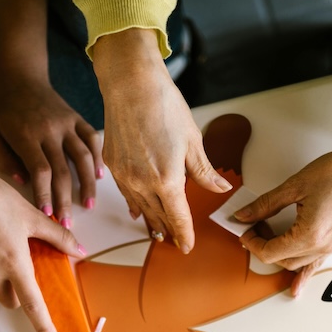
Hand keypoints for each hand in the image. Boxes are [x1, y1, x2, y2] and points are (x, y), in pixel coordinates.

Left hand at [0, 75, 102, 227]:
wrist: (20, 73)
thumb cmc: (0, 106)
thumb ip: (2, 157)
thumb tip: (21, 181)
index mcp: (26, 134)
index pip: (41, 170)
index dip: (45, 194)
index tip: (46, 214)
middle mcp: (49, 129)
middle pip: (63, 170)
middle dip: (65, 199)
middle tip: (66, 224)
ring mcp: (66, 123)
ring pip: (82, 157)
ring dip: (87, 184)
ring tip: (89, 205)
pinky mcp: (76, 118)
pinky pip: (92, 139)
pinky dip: (98, 158)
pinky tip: (100, 176)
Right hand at [93, 29, 231, 252]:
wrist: (130, 84)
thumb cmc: (164, 105)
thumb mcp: (192, 140)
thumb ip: (204, 171)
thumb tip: (220, 188)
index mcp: (167, 180)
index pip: (178, 218)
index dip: (184, 234)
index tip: (187, 246)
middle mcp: (142, 183)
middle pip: (158, 216)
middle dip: (168, 230)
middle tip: (174, 241)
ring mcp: (124, 175)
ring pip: (140, 208)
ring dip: (150, 220)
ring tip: (157, 231)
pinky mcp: (112, 164)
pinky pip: (125, 193)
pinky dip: (134, 204)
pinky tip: (138, 210)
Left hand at [236, 126, 331, 294]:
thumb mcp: (294, 186)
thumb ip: (265, 205)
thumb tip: (244, 216)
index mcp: (309, 235)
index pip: (269, 252)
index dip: (251, 242)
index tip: (244, 228)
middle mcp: (322, 246)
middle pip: (281, 261)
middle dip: (263, 246)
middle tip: (254, 226)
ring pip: (297, 263)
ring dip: (279, 255)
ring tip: (269, 236)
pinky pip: (315, 264)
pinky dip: (303, 274)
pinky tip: (297, 286)